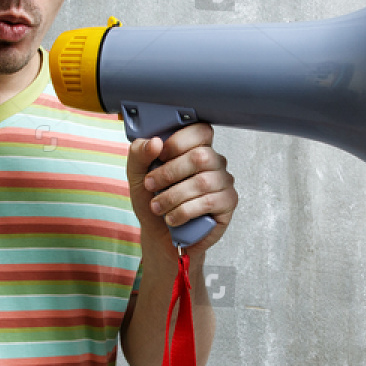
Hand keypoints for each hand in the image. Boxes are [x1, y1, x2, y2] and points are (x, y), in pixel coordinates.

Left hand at [126, 122, 237, 258]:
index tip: (160, 155)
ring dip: (173, 196)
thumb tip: (155, 143)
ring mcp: (223, 182)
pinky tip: (172, 218)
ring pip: (203, 182)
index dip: (180, 141)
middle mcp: (214, 162)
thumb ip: (139, 153)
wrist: (160, 234)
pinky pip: (209, 202)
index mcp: (196, 148)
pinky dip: (184, 211)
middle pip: (201, 156)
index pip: (201, 131)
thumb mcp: (138, 174)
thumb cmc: (153, 200)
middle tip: (151, 185)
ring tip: (157, 207)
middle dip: (169, 173)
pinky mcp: (227, 203)